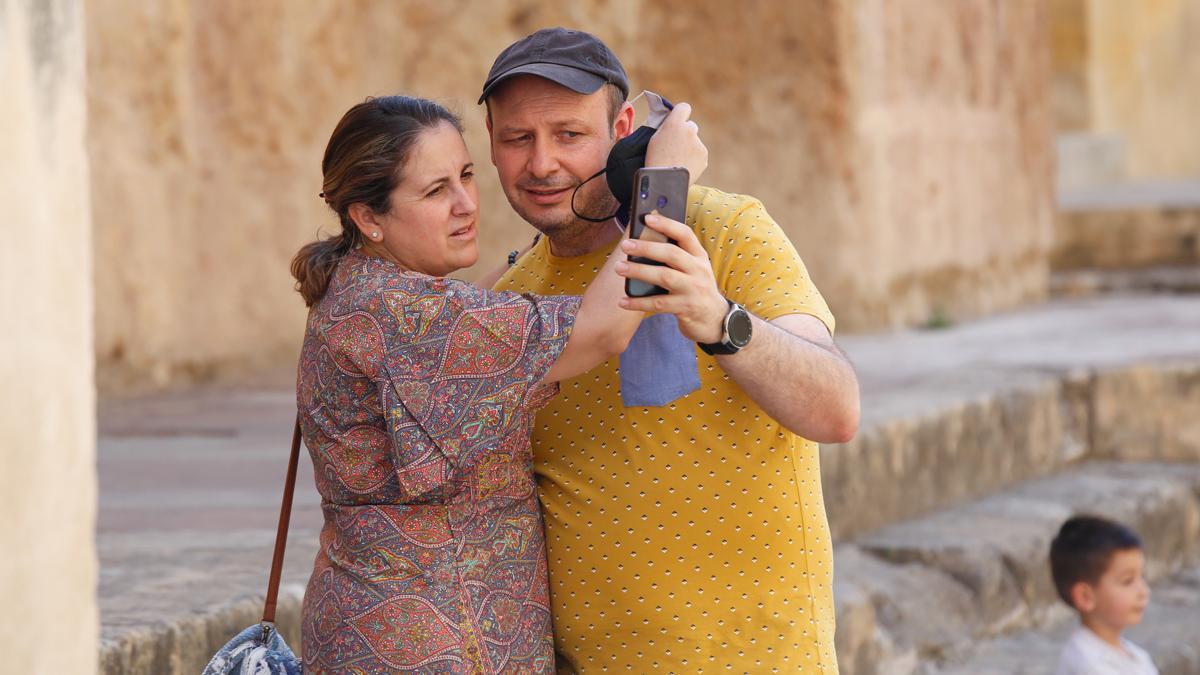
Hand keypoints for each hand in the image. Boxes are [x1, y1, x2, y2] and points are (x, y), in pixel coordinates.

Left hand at [615, 214, 727, 342]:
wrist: (715, 319)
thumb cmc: (696, 289)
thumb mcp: (693, 268)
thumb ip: (676, 255)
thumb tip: (644, 239)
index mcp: (698, 256)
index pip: (685, 234)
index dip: (667, 224)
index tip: (647, 218)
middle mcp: (698, 270)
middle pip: (672, 254)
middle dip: (647, 248)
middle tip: (625, 245)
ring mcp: (693, 289)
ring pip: (664, 277)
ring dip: (639, 271)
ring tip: (619, 268)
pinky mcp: (686, 308)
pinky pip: (659, 304)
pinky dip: (639, 302)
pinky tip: (623, 301)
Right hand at [645, 102, 707, 184]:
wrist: (664, 182)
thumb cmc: (655, 160)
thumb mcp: (654, 138)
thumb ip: (665, 126)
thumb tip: (671, 119)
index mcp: (675, 123)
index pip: (684, 107)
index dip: (681, 114)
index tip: (678, 120)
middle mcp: (689, 130)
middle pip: (690, 126)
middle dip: (685, 133)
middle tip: (675, 146)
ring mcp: (698, 143)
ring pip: (694, 141)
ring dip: (689, 147)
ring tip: (677, 160)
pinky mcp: (704, 155)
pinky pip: (698, 153)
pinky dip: (693, 158)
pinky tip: (683, 166)